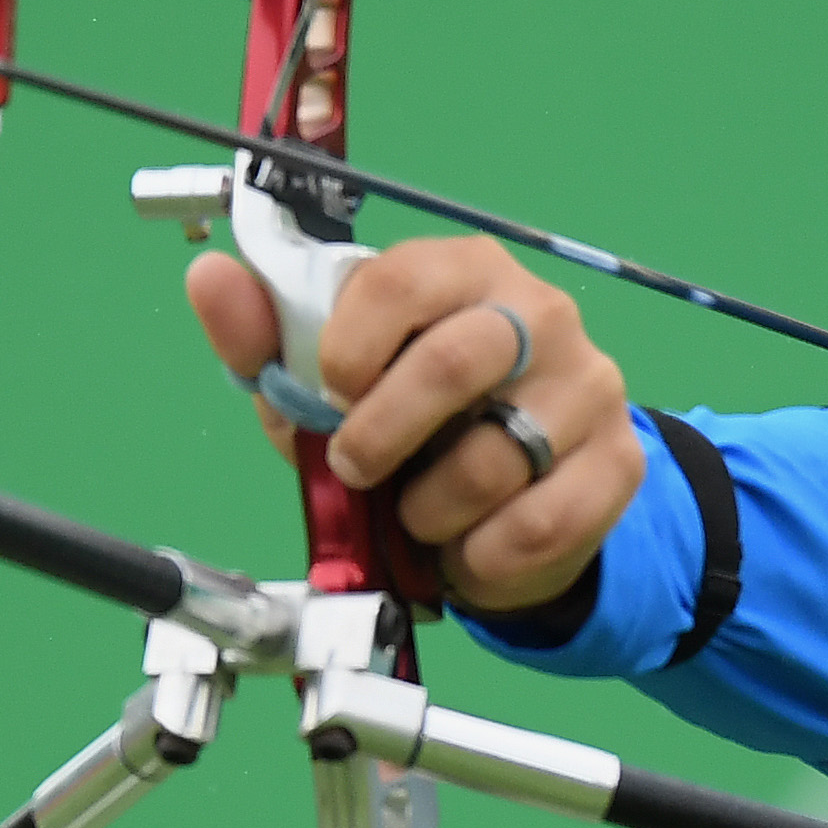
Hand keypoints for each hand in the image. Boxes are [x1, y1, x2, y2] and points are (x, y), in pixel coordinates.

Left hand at [186, 237, 642, 612]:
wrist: (507, 503)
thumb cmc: (409, 425)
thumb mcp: (326, 385)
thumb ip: (264, 336)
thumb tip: (208, 277)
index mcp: (465, 271)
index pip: (404, 279)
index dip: (349, 348)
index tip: (329, 395)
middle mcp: (541, 314)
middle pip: (458, 360)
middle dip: (384, 433)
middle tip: (358, 469)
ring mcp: (589, 387)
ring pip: (496, 458)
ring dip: (430, 509)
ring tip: (418, 514)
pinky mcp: (618, 463)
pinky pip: (539, 526)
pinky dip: (482, 556)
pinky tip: (467, 548)